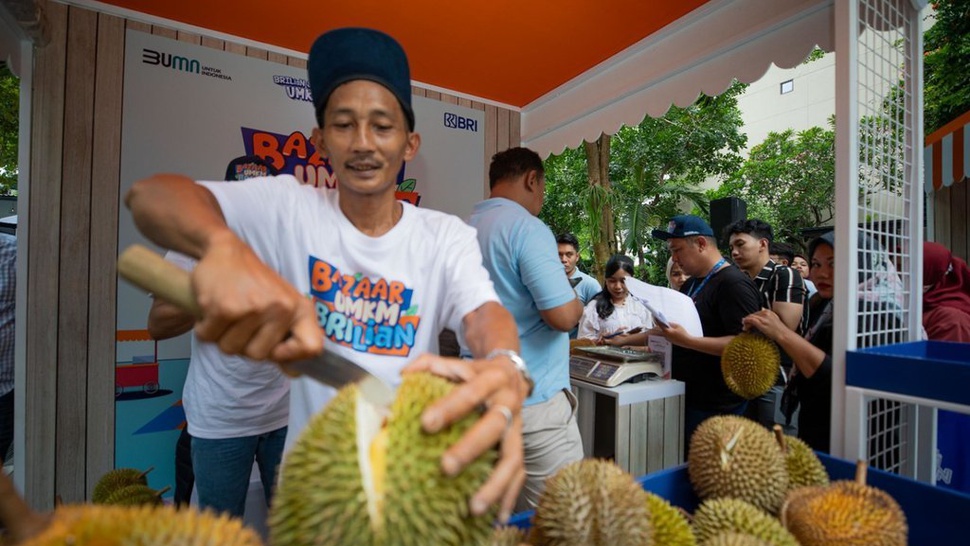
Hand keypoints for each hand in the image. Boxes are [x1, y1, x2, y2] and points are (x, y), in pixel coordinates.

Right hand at [191, 233, 321, 362]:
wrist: (226, 251)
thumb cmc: (256, 284)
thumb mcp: (283, 306)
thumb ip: (290, 340)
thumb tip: (295, 372)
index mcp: (300, 309)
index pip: (312, 347)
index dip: (291, 356)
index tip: (275, 349)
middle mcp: (280, 308)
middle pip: (257, 356)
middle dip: (244, 345)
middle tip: (242, 321)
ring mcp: (252, 308)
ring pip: (231, 349)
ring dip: (222, 336)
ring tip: (229, 312)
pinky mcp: (224, 307)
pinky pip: (209, 337)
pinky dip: (205, 328)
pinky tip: (214, 308)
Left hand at [403, 353, 527, 522]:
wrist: (512, 372)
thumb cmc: (474, 372)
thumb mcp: (456, 362)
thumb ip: (429, 364)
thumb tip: (403, 375)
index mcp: (490, 379)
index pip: (470, 393)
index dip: (450, 407)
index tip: (426, 423)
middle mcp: (508, 404)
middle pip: (493, 427)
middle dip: (471, 448)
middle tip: (446, 467)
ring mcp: (517, 428)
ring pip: (512, 458)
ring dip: (495, 485)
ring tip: (474, 508)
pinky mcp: (520, 446)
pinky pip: (519, 474)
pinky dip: (509, 496)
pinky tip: (497, 517)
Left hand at [646, 321, 690, 346]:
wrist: (687, 342)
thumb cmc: (683, 334)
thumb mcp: (677, 326)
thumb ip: (670, 324)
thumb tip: (666, 322)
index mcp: (667, 332)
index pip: (660, 325)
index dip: (657, 320)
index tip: (654, 317)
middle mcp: (666, 336)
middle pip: (659, 329)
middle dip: (657, 324)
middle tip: (656, 319)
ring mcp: (667, 338)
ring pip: (662, 332)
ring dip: (660, 328)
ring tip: (660, 323)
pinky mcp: (669, 340)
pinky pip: (665, 334)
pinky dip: (664, 331)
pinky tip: (665, 328)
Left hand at [741, 309, 786, 340]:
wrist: (783, 334)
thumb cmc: (779, 330)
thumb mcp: (773, 320)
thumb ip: (767, 318)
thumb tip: (760, 317)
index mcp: (769, 311)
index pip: (757, 313)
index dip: (751, 317)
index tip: (748, 321)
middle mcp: (766, 313)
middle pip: (753, 315)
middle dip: (748, 320)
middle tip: (744, 324)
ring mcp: (763, 317)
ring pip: (751, 317)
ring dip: (746, 322)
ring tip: (744, 327)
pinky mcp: (761, 322)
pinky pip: (751, 320)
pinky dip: (746, 323)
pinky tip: (744, 327)